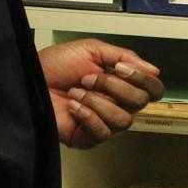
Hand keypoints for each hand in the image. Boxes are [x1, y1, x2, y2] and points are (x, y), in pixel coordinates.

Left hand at [38, 39, 164, 148]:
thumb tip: (154, 70)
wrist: (32, 79)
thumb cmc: (57, 65)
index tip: (121, 68)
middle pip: (140, 103)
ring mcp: (104, 122)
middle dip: (114, 87)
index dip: (143, 79)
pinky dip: (87, 115)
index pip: (152, 89)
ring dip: (98, 101)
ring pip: (123, 119)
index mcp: (122, 83)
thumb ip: (125, 56)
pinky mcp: (88, 138)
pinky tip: (73, 106)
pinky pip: (103, 132)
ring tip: (77, 92)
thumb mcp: (93, 50)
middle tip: (89, 78)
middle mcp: (117, 104)